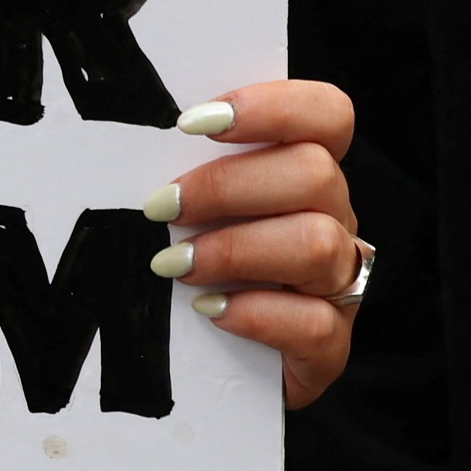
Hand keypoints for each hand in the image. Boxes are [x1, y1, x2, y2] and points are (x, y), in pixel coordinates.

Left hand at [168, 81, 365, 407]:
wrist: (214, 363)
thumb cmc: (198, 264)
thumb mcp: (194, 209)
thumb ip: (185, 169)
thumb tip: (132, 140)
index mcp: (307, 174)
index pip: (327, 115)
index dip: (270, 107)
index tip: (191, 122)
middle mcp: (335, 221)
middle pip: (315, 174)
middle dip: (227, 185)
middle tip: (162, 206)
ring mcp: (339, 285)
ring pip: (319, 244)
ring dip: (235, 249)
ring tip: (174, 264)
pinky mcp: (329, 347)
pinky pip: (315, 324)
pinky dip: (257, 314)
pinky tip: (210, 311)